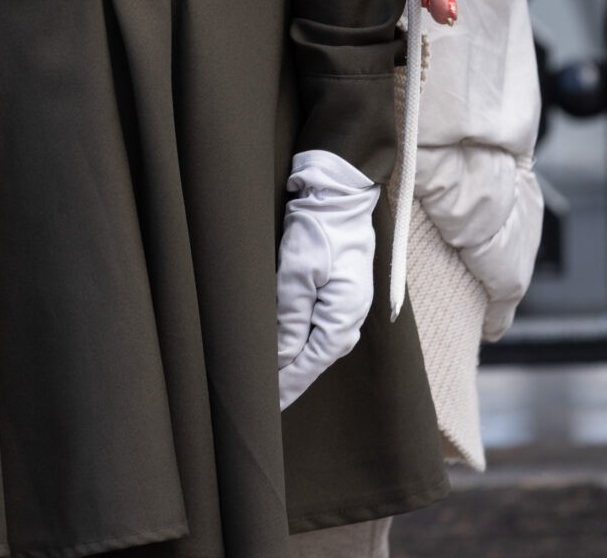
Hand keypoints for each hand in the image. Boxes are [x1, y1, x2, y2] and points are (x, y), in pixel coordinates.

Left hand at [276, 151, 378, 409]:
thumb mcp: (297, 274)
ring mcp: (346, 307)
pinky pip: (317, 328)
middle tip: (257, 400)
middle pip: (313, 360)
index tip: (263, 412)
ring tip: (266, 378)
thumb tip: (281, 360)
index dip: (284, 388)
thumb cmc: (320, 230)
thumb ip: (290, 320)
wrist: (340, 193)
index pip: (308, 366)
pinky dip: (299, 340)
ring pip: (315, 345)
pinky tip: (283, 345)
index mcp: (343, 320)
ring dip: (292, 359)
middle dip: (286, 378)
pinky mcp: (340, 294)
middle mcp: (349, 320)